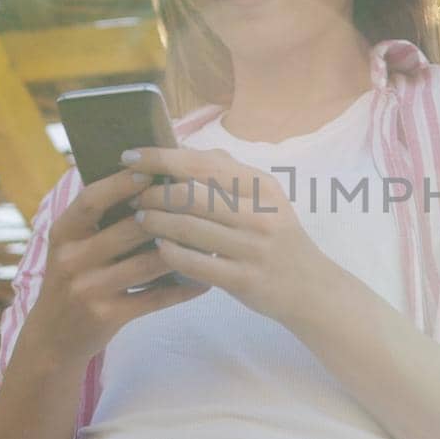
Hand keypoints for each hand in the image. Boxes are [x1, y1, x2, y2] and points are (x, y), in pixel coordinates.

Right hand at [29, 168, 210, 362]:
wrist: (53, 337)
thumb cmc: (73, 279)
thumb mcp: (73, 245)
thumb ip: (99, 218)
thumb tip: (145, 178)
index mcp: (63, 233)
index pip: (92, 200)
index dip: (121, 184)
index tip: (151, 171)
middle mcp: (71, 259)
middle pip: (127, 230)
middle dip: (166, 214)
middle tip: (199, 201)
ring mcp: (88, 289)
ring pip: (146, 264)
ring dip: (182, 250)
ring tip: (211, 236)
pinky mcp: (107, 316)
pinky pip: (154, 298)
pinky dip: (182, 289)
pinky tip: (203, 280)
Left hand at [125, 146, 329, 324]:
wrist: (310, 288)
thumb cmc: (277, 238)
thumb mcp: (265, 199)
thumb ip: (228, 174)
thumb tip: (181, 150)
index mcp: (262, 187)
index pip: (201, 164)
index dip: (159, 158)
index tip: (129, 157)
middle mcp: (259, 214)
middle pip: (190, 194)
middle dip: (152, 193)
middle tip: (133, 196)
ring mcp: (252, 248)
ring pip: (188, 227)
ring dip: (155, 221)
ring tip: (140, 219)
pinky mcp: (243, 279)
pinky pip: (194, 263)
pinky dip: (170, 252)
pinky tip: (159, 248)